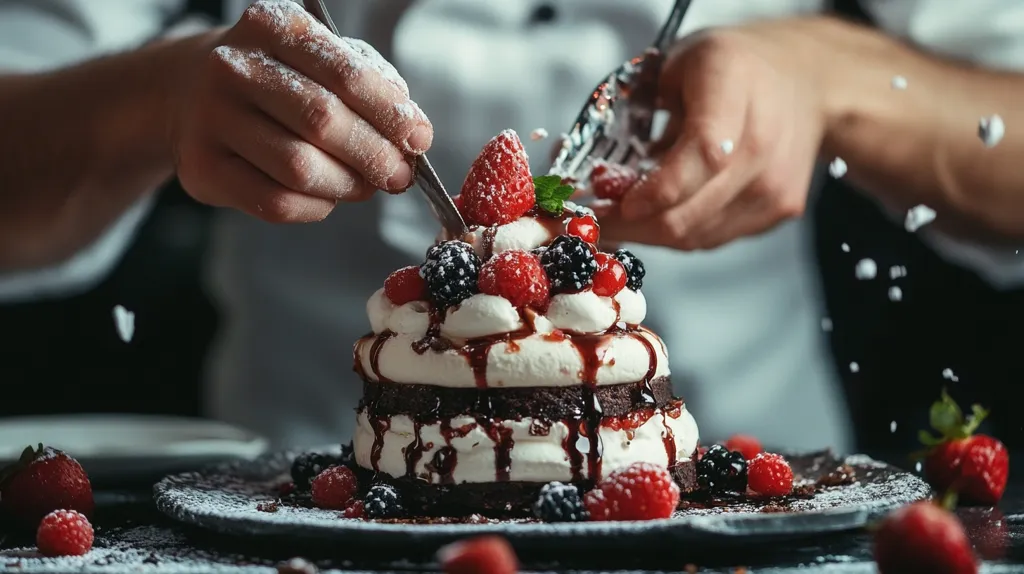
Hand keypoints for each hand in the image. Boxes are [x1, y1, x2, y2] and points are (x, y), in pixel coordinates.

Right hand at [172, 0, 431, 222]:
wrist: (190, 92)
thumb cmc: (277, 79)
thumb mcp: (321, 60)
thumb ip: (371, 87)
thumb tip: (412, 136)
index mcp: (272, 27)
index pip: (345, 74)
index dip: (390, 113)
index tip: (419, 139)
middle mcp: (233, 67)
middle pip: (322, 122)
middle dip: (375, 156)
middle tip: (399, 175)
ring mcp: (211, 118)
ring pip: (299, 169)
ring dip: (347, 186)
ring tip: (365, 185)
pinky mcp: (202, 167)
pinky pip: (275, 203)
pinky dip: (316, 207)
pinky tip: (326, 197)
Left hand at [596, 20, 826, 249]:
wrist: (810, 83)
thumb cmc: (732, 68)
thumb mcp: (676, 65)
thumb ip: (634, 112)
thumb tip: (580, 168)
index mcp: (734, 88)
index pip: (703, 155)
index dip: (656, 189)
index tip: (615, 202)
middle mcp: (763, 142)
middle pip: (690, 211)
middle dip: (630, 224)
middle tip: (591, 218)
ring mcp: (774, 185)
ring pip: (696, 235)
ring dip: (648, 231)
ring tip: (620, 212)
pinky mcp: (778, 211)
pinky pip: (712, 237)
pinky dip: (678, 230)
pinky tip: (661, 210)